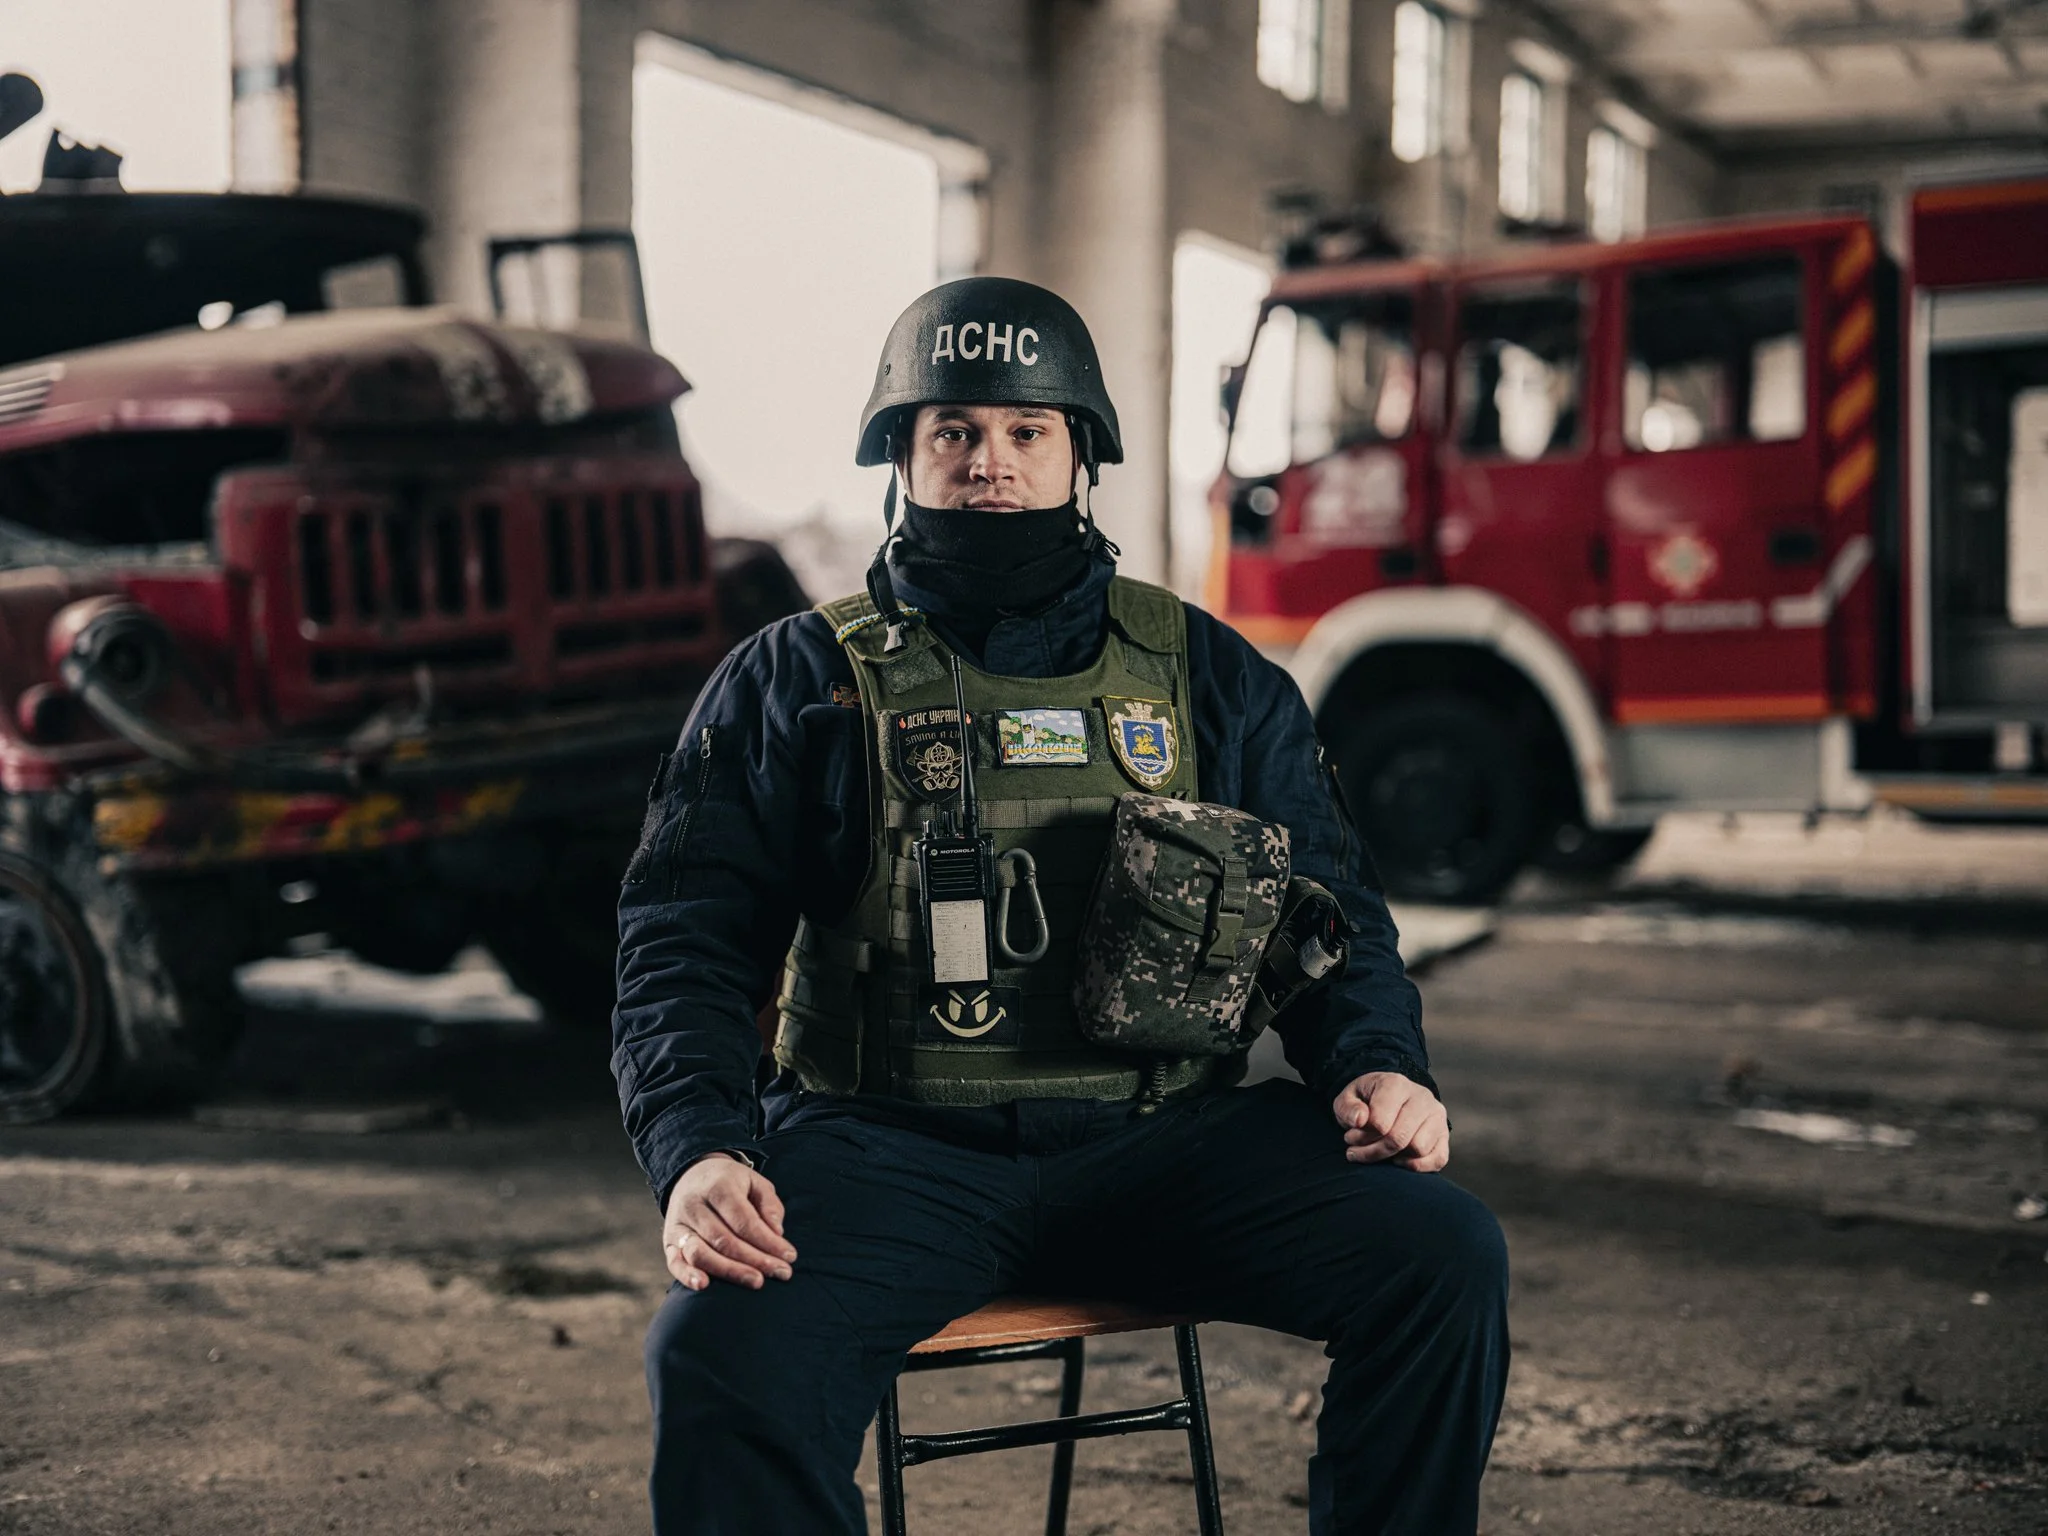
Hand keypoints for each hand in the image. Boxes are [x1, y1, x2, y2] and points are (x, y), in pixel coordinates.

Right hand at [662, 1153, 796, 1290]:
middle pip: (725, 1240)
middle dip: (756, 1260)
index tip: (789, 1256)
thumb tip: (777, 1233)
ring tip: (757, 1282)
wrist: (693, 1175)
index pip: (744, 1220)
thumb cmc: (731, 1184)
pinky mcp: (669, 1241)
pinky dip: (687, 1276)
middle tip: (782, 1273)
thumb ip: (769, 1204)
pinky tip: (704, 1286)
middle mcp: (694, 1205)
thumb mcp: (755, 1181)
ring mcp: (679, 1224)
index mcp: (718, 1186)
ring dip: (730, 1271)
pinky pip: (675, 1262)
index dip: (768, 1241)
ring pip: (701, 1253)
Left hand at [1332, 1072, 1449, 1172]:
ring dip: (1394, 1158)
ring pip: (1419, 1149)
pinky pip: (1438, 1159)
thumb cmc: (1365, 1100)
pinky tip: (1398, 1159)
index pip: (1380, 1122)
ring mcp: (1436, 1115)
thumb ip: (1347, 1108)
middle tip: (1358, 1150)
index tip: (1350, 1136)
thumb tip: (1360, 1120)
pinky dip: (1417, 1166)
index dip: (1361, 1136)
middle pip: (1399, 1138)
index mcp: (1395, 1084)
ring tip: (1379, 1150)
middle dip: (1374, 1151)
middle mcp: (1421, 1097)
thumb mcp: (1347, 1099)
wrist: (1389, 1098)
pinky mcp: (1444, 1134)